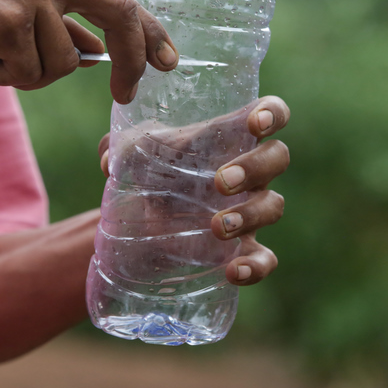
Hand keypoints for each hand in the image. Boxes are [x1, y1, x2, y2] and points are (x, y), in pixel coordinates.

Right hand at [0, 0, 177, 99]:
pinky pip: (28, 73)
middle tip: (127, 92)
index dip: (147, 31)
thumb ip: (62, 12)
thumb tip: (100, 52)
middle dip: (131, 62)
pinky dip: (4, 76)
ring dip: (32, 72)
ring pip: (64, 62)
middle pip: (119, 16)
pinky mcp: (7, 20)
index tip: (165, 59)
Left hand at [98, 95, 290, 285]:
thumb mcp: (134, 153)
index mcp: (232, 137)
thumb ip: (121, 147)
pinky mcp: (244, 249)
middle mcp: (250, 171)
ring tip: (216, 226)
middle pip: (277, 157)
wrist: (142, 219)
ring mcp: (251, 210)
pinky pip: (265, 258)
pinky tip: (234, 273)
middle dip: (254, 167)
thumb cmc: (150, 172)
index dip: (271, 114)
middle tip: (220, 182)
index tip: (255, 124)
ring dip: (250, 215)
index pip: (270, 114)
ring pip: (274, 206)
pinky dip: (256, 267)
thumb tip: (110, 161)